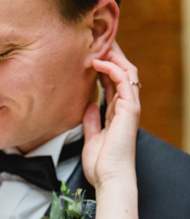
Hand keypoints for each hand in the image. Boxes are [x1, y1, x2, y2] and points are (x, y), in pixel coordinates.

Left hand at [82, 42, 140, 189]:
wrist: (110, 179)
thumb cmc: (101, 165)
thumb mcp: (92, 138)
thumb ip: (92, 121)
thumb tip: (88, 106)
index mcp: (117, 113)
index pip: (113, 82)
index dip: (104, 66)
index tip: (91, 54)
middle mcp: (126, 107)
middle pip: (122, 72)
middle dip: (111, 55)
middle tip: (98, 39)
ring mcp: (130, 107)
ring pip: (126, 72)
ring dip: (113, 56)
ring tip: (99, 43)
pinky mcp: (130, 110)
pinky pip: (123, 81)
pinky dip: (112, 68)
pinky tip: (98, 62)